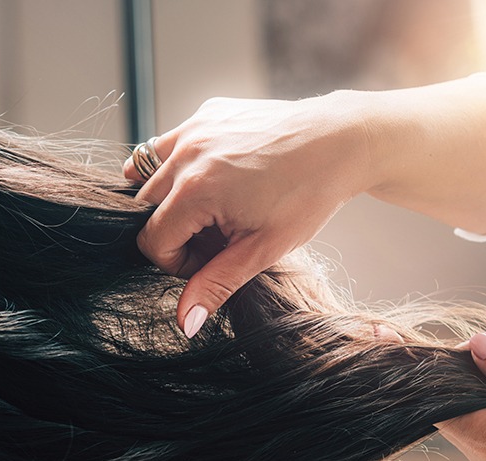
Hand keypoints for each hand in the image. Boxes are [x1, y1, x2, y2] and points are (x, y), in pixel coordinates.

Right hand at [124, 94, 376, 336]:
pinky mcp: (207, 113)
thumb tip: (186, 323)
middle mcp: (186, 153)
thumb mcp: (262, 249)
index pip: (151, 240)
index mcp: (195, 189)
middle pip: (144, 207)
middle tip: (216, 236)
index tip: (209, 260)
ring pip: (147, 171)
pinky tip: (220, 178)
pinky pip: (172, 144)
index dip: (175, 262)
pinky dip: (183, 165)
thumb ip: (215, 284)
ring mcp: (195, 127)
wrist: (341, 142)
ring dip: (168, 196)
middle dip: (172, 229)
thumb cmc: (307, 195)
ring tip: (209, 208)